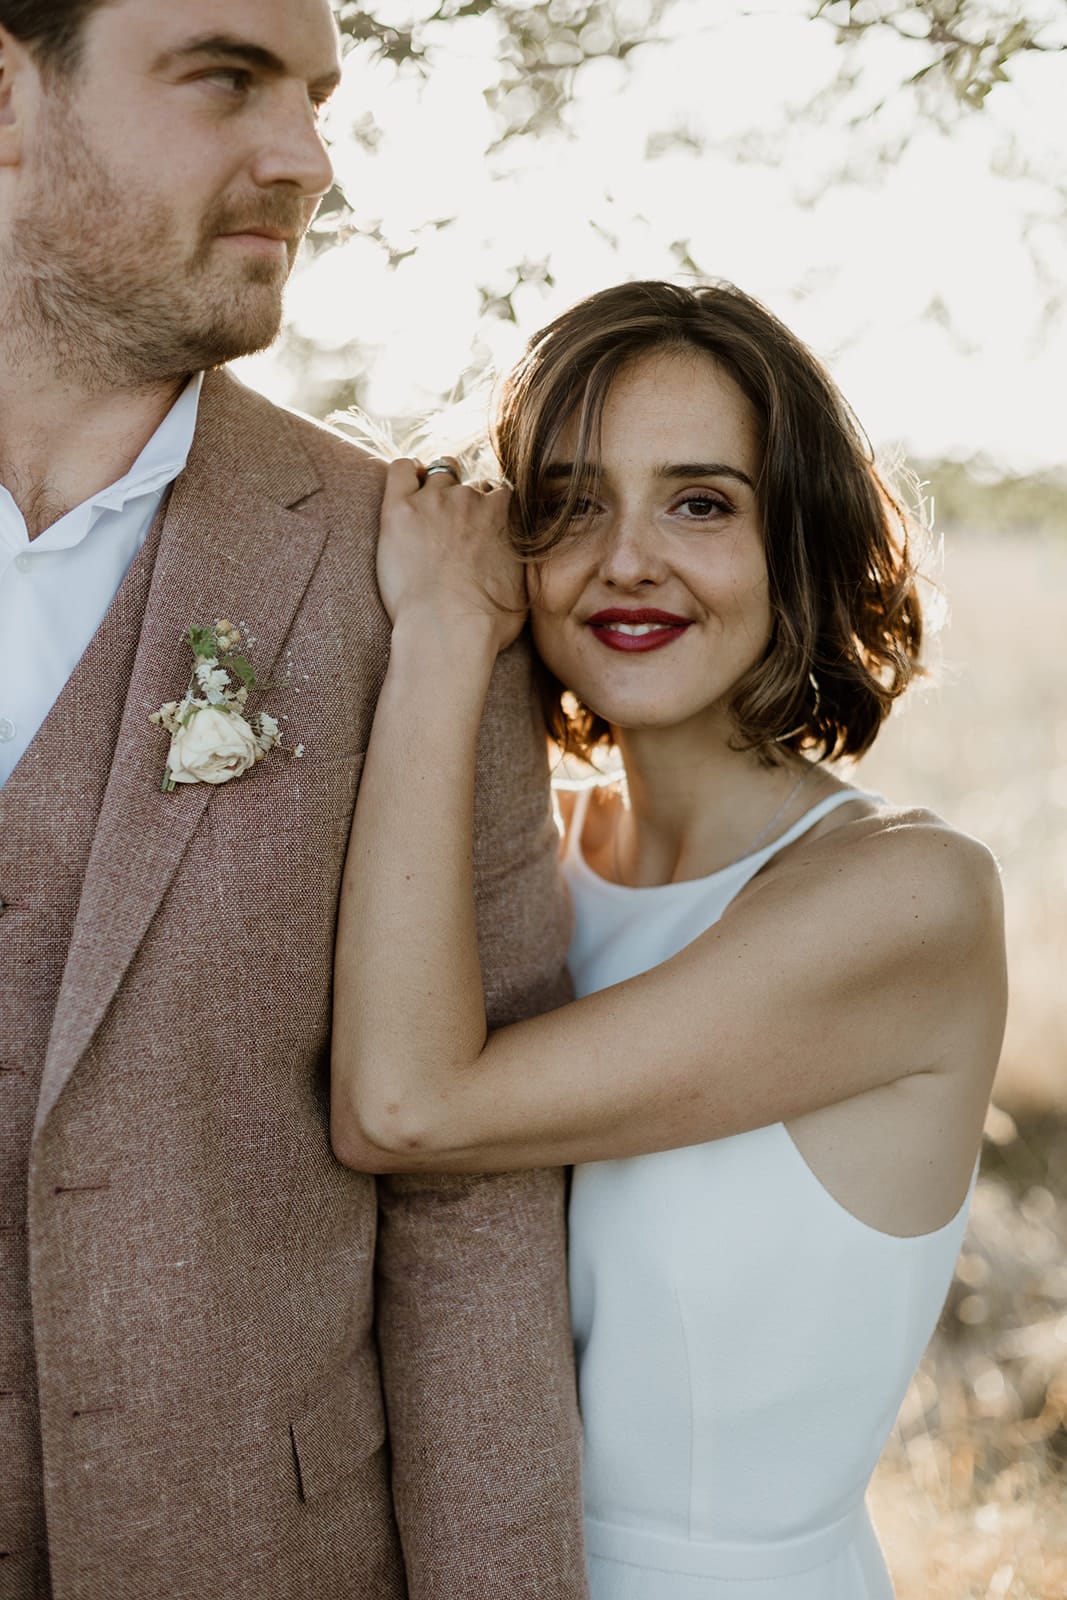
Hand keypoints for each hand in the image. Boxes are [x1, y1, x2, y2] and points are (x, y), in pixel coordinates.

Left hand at [378, 458, 527, 653]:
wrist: (450, 627)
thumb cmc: (488, 621)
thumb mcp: (525, 591)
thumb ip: (525, 564)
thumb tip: (524, 566)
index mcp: (504, 513)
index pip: (499, 494)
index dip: (488, 511)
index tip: (478, 531)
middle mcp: (472, 498)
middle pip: (468, 485)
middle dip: (462, 502)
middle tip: (449, 532)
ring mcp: (435, 499)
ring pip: (438, 473)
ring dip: (434, 488)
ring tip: (425, 516)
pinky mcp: (400, 508)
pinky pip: (401, 469)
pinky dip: (404, 474)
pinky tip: (404, 493)